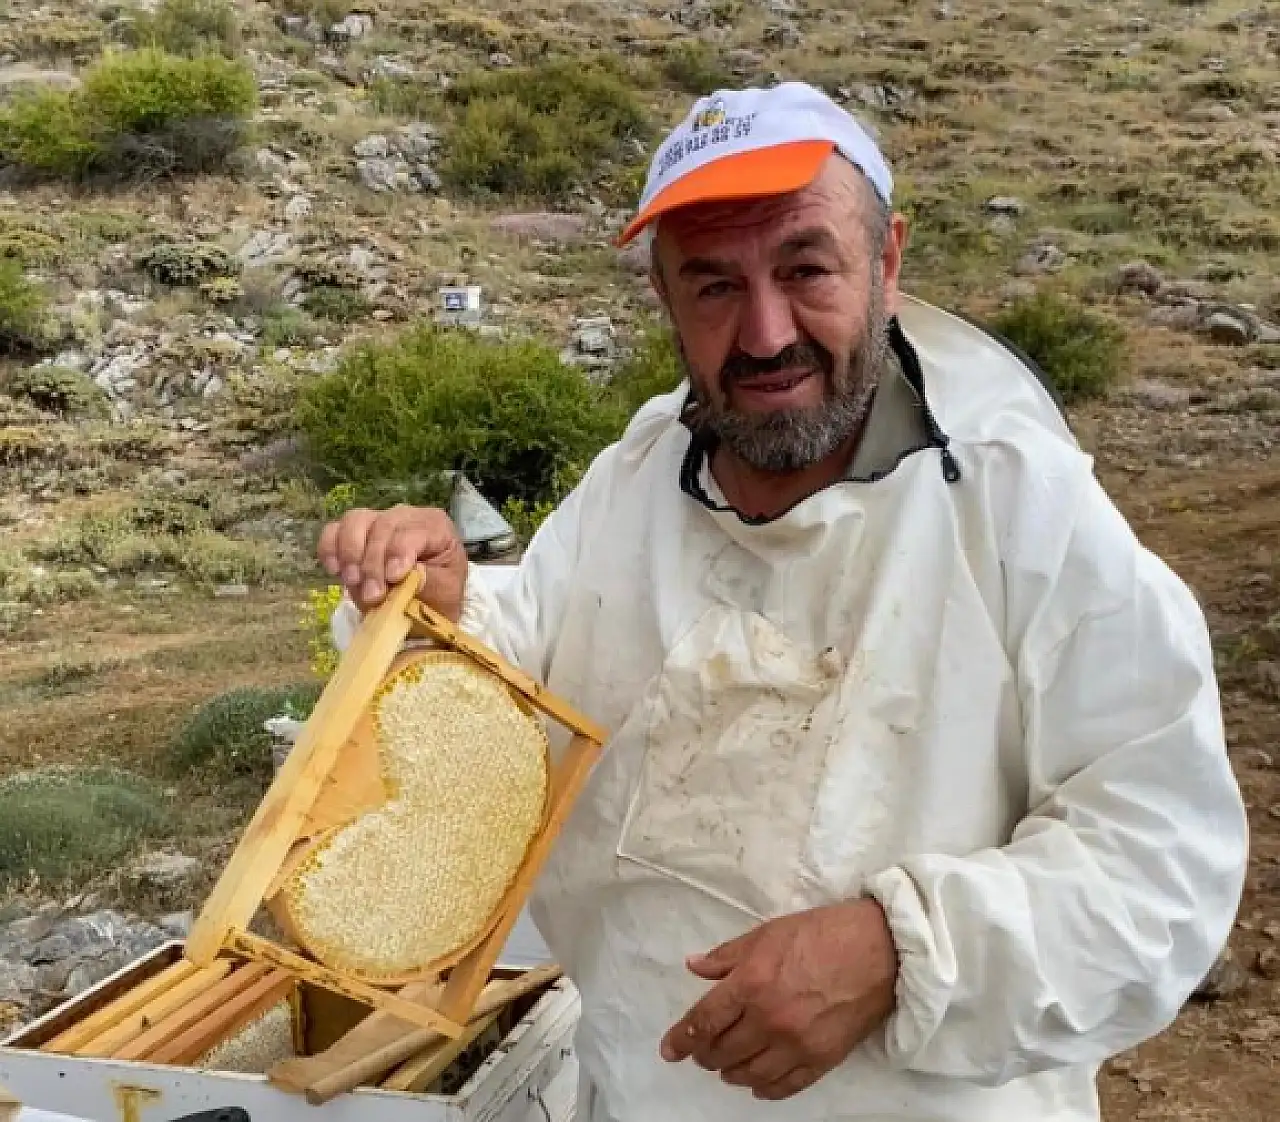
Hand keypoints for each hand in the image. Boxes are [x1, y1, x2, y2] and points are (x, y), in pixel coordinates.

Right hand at [317, 505, 467, 621]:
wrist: (422, 609)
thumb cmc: (437, 598)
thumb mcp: (444, 593)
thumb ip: (428, 581)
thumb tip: (408, 572)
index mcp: (435, 526)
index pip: (412, 531)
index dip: (399, 552)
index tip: (393, 577)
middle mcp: (406, 516)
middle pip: (382, 526)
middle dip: (373, 563)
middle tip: (372, 595)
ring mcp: (377, 521)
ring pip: (355, 521)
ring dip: (350, 554)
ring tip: (354, 581)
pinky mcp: (354, 533)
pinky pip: (333, 531)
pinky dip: (330, 549)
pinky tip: (335, 571)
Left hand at [659, 899, 897, 1101]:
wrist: (879, 949)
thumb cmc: (821, 933)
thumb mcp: (767, 933)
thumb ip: (728, 956)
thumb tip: (694, 967)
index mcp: (752, 983)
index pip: (704, 1020)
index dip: (681, 1039)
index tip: (669, 1051)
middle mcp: (769, 1020)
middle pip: (722, 1051)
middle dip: (705, 1054)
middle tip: (702, 1051)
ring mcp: (797, 1045)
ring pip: (749, 1074)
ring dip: (731, 1073)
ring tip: (727, 1067)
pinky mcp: (822, 1060)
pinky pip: (784, 1086)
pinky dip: (764, 1089)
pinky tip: (757, 1084)